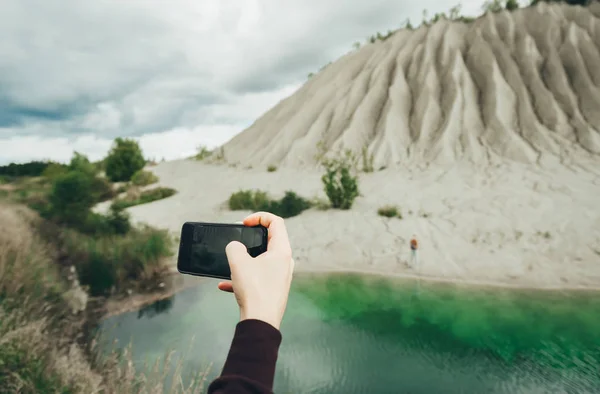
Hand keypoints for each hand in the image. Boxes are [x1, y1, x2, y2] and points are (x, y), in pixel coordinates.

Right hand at [218, 212, 293, 329]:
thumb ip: (234, 247)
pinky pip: (257, 277)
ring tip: (231, 263)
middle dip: (251, 238)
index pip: (276, 222)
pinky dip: (242, 277)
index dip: (259, 217)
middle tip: (238, 240)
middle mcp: (285, 262)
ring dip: (245, 259)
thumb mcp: (238, 262)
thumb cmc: (255, 291)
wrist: (261, 322)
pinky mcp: (273, 289)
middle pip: (270, 240)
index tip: (244, 224)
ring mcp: (280, 276)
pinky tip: (225, 286)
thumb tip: (235, 247)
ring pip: (261, 260)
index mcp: (282, 251)